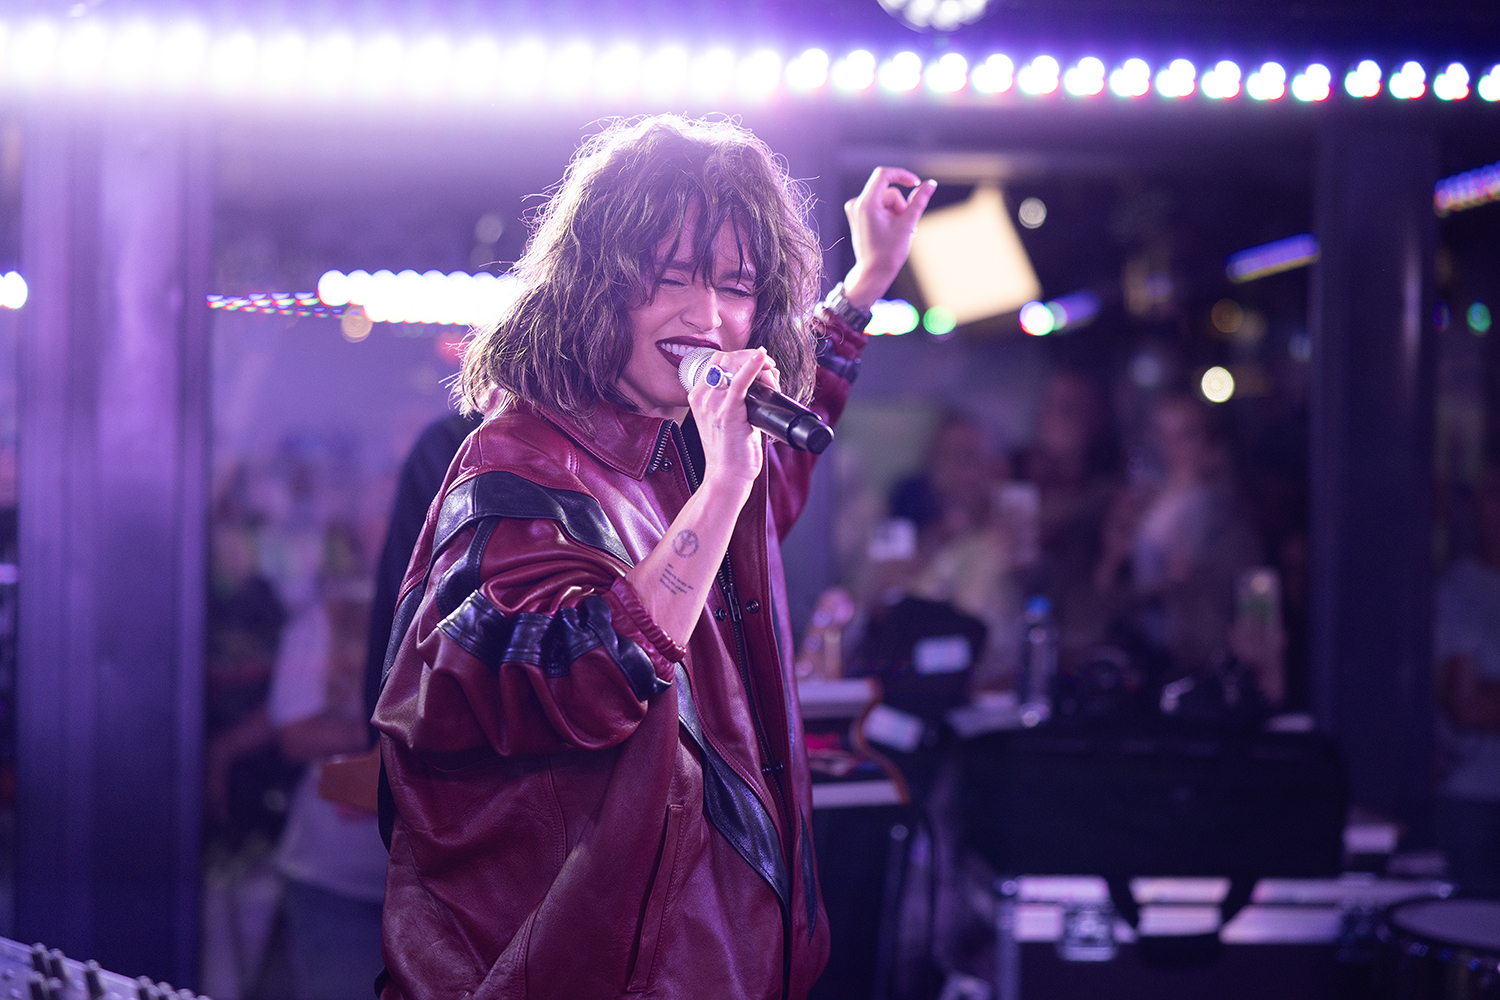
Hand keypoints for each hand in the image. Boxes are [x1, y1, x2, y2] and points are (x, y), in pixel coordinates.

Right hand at [688, 347, 777, 490]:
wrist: (727, 476)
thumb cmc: (731, 451)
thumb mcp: (727, 418)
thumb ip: (738, 397)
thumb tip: (764, 378)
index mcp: (699, 397)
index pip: (716, 361)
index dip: (739, 356)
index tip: (757, 362)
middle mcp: (703, 398)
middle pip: (724, 359)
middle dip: (749, 356)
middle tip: (768, 367)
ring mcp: (713, 405)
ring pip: (733, 367)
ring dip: (758, 365)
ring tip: (771, 374)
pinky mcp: (728, 413)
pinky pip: (739, 382)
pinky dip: (752, 367)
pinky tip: (761, 358)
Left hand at [842, 167, 937, 308]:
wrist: (873, 273)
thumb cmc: (889, 252)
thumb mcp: (907, 224)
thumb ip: (919, 201)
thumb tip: (931, 184)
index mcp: (866, 204)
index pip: (884, 174)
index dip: (902, 175)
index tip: (916, 183)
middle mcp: (857, 204)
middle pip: (888, 192)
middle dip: (900, 206)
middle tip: (907, 225)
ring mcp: (856, 210)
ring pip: (885, 200)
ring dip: (896, 213)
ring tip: (901, 231)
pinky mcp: (858, 216)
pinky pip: (878, 207)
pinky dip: (888, 215)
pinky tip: (893, 230)